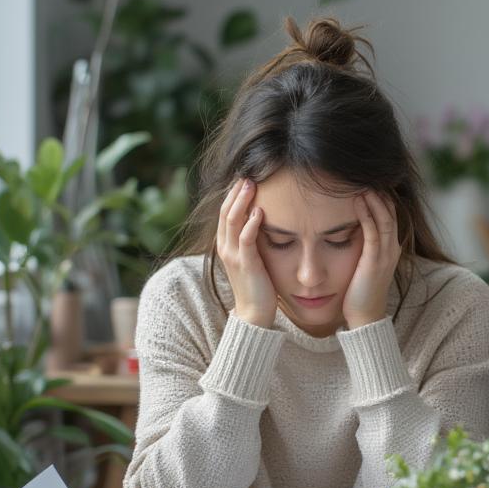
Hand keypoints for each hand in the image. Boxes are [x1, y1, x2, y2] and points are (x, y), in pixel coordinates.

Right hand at [216, 179, 277, 327]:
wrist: (254, 314)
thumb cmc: (258, 285)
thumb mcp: (252, 258)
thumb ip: (253, 240)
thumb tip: (263, 221)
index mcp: (226, 244)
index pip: (226, 213)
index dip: (233, 195)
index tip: (244, 178)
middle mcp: (225, 247)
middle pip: (226, 212)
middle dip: (236, 192)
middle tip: (247, 174)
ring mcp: (233, 255)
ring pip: (233, 221)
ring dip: (242, 201)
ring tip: (250, 184)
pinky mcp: (246, 264)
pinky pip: (246, 239)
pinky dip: (252, 224)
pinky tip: (260, 211)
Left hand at [342, 192, 401, 328]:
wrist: (363, 317)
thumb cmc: (359, 292)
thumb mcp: (364, 265)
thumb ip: (363, 248)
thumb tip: (350, 231)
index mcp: (390, 248)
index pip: (390, 215)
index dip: (382, 197)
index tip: (368, 180)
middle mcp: (392, 248)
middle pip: (391, 211)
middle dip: (380, 192)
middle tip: (367, 174)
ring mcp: (386, 254)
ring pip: (385, 218)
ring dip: (374, 199)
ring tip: (363, 182)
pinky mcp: (375, 261)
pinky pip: (373, 232)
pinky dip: (367, 214)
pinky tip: (358, 201)